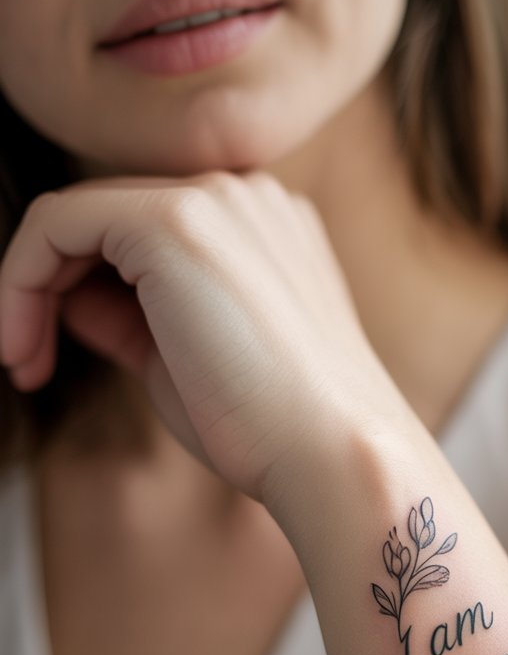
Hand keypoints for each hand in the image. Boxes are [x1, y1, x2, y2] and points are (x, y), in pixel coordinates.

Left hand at [0, 171, 397, 509]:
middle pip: (106, 219)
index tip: (48, 359)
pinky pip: (58, 222)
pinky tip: (24, 345)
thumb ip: (129, 317)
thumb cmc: (271, 430)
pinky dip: (22, 280)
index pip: (141, 235)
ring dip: (30, 286)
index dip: (82, 290)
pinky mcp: (176, 219)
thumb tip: (65, 299)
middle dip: (48, 287)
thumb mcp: (184, 364)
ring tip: (24, 360)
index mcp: (262, 229)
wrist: (329, 456)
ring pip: (77, 215)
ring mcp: (215, 200)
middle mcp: (243, 197)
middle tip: (26, 361)